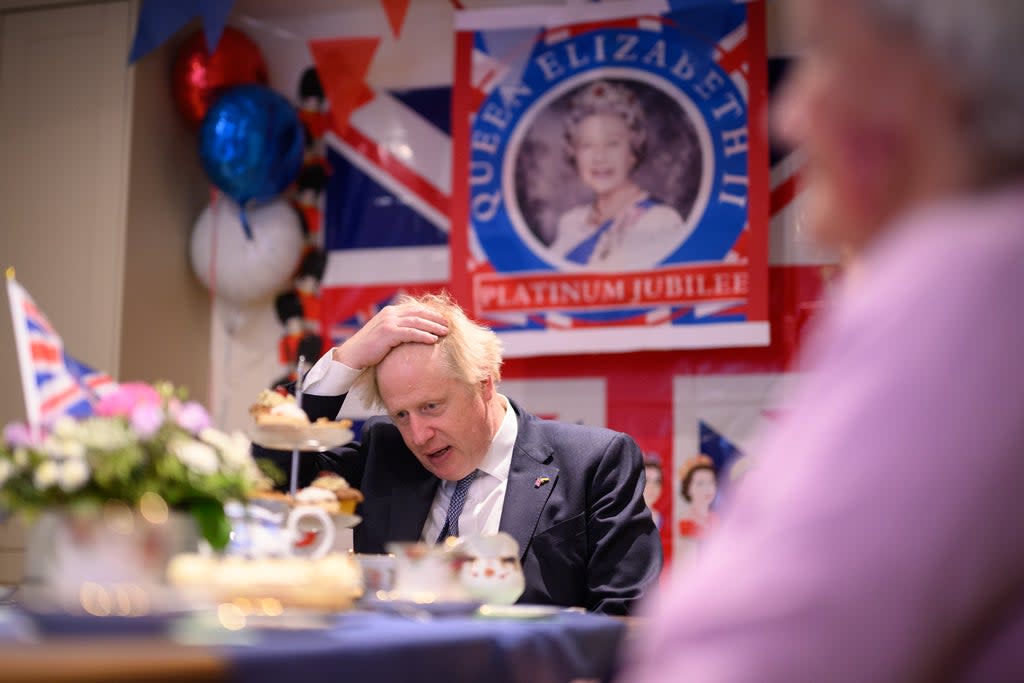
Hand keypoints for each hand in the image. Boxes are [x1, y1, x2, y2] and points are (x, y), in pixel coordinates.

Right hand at [331, 303, 448, 369]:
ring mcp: (389, 322)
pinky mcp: (388, 333)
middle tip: (449, 324)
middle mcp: (390, 314)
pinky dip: (423, 335)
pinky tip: (433, 340)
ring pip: (417, 322)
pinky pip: (410, 333)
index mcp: (390, 312)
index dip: (430, 313)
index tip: (443, 319)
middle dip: (436, 318)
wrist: (353, 354)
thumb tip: (413, 334)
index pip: (415, 309)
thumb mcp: (385, 334)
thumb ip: (397, 330)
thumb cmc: (370, 348)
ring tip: (446, 332)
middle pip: (419, 313)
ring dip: (433, 326)